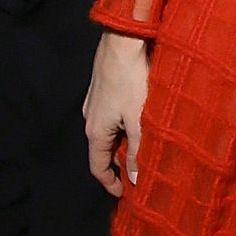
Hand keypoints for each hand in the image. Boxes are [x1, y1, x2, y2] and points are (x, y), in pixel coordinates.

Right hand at [84, 31, 150, 193]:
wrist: (123, 42)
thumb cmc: (132, 81)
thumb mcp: (139, 121)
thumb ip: (138, 151)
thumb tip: (135, 179)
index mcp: (95, 131)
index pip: (97, 166)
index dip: (109, 183)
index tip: (123, 192)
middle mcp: (90, 119)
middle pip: (103, 150)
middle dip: (120, 163)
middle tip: (141, 170)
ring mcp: (94, 103)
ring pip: (108, 132)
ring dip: (123, 143)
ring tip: (145, 146)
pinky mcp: (102, 90)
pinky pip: (110, 117)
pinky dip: (123, 126)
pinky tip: (140, 121)